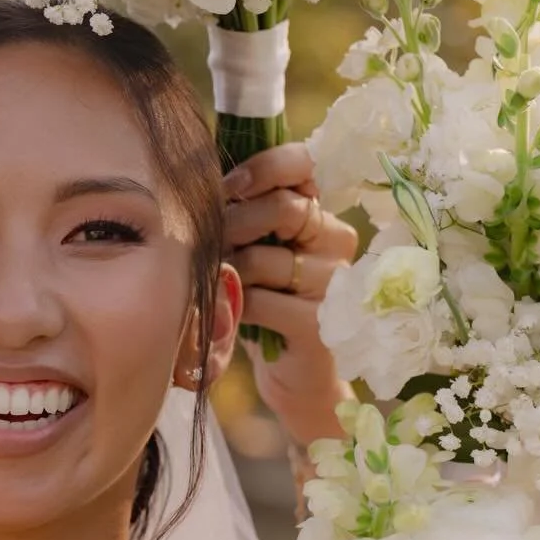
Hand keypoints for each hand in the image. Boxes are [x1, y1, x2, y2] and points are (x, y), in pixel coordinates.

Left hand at [223, 141, 356, 447]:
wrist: (293, 375)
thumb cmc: (265, 303)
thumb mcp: (254, 250)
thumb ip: (243, 214)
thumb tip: (202, 183)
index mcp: (321, 214)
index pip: (302, 164)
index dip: (260, 169)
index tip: (229, 188)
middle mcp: (337, 241)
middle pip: (280, 208)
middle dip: (232, 226)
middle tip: (214, 247)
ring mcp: (333, 283)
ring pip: (261, 259)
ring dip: (227, 273)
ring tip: (222, 288)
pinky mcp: (319, 323)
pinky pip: (257, 301)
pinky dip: (234, 309)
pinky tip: (233, 317)